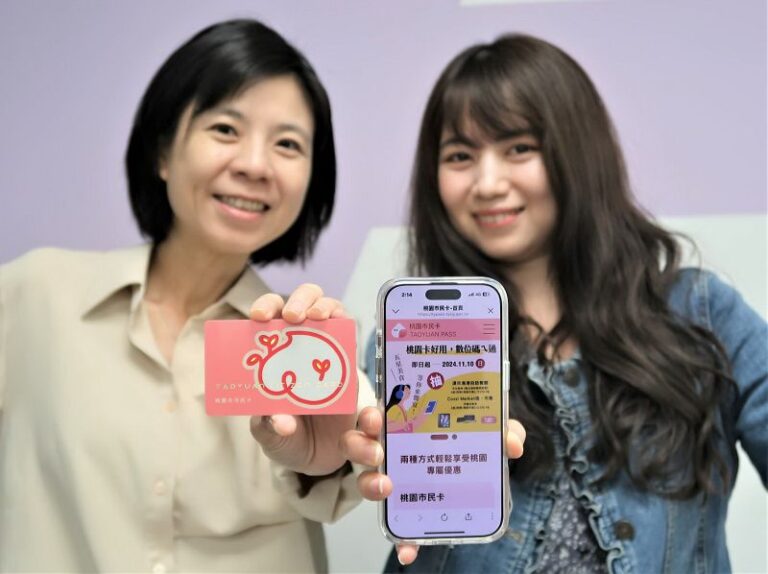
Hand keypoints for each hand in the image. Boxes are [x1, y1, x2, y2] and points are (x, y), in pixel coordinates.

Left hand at [248, 283, 353, 475]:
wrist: (319, 460)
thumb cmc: (287, 438)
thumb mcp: (270, 436)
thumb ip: (270, 427)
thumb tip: (281, 420)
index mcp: (272, 352)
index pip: (268, 315)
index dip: (265, 307)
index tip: (258, 317)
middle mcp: (300, 343)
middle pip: (303, 301)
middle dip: (299, 299)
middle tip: (292, 317)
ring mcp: (328, 350)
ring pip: (331, 309)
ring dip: (325, 305)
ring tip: (318, 317)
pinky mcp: (349, 364)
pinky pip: (351, 337)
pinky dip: (347, 325)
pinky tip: (340, 326)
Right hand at [341, 406, 525, 565]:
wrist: (470, 470)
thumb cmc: (465, 439)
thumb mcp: (485, 430)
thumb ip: (501, 429)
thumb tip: (511, 444)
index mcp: (402, 421)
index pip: (378, 412)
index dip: (370, 414)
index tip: (375, 418)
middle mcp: (387, 447)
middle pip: (358, 442)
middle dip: (362, 446)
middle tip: (378, 453)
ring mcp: (388, 478)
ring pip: (365, 479)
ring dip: (371, 484)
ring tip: (387, 488)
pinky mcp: (401, 510)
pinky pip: (393, 525)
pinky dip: (400, 539)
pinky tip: (408, 551)